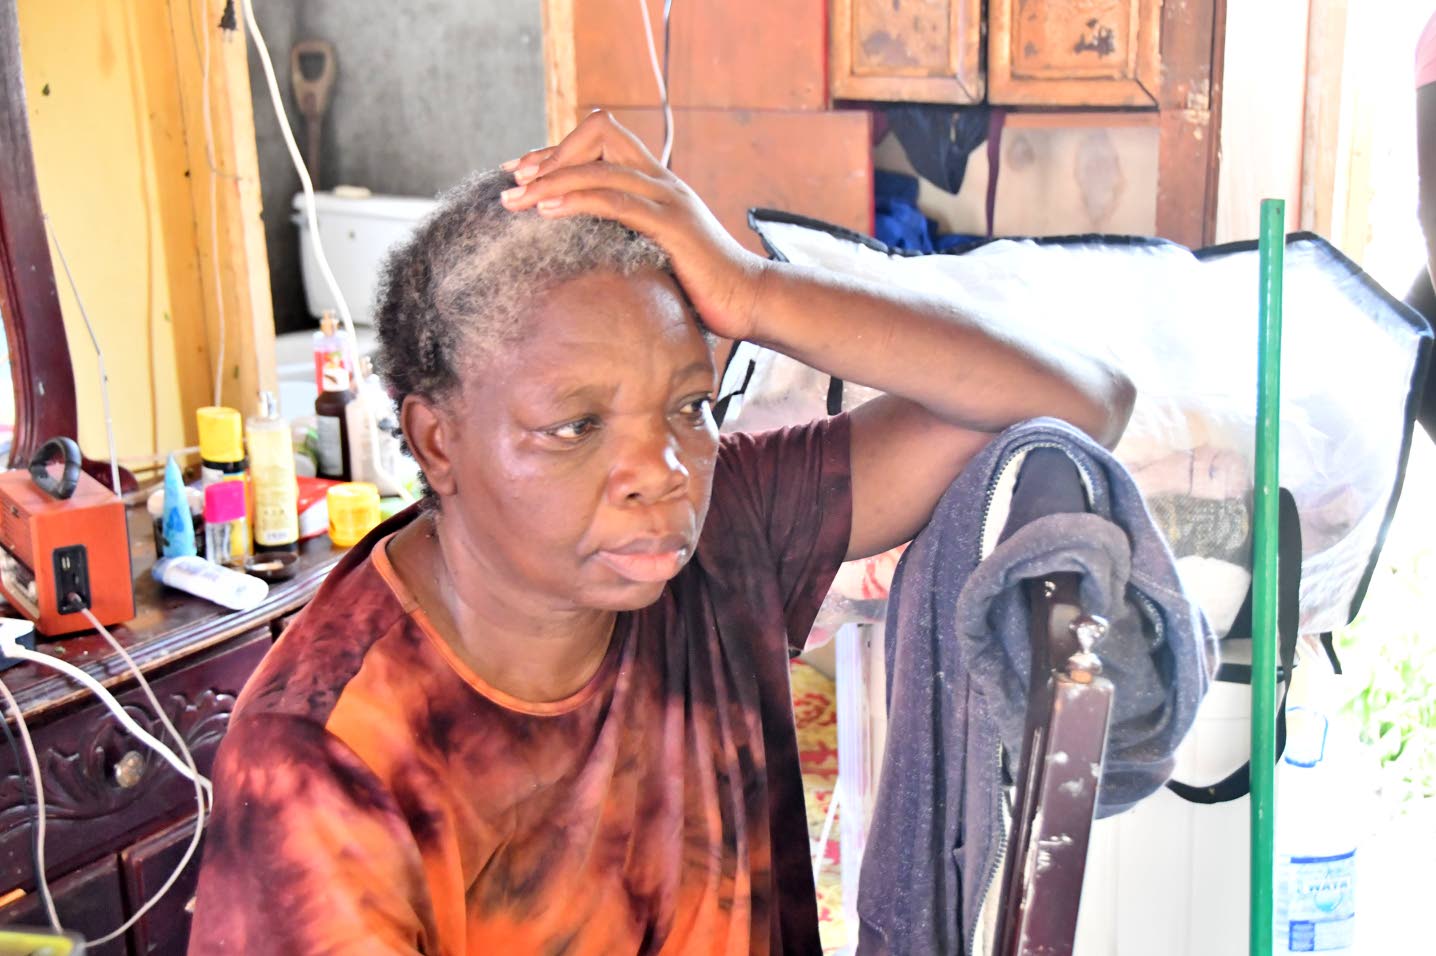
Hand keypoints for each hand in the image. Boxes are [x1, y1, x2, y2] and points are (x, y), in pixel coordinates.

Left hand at [499, 111, 766, 341]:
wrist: (750, 301)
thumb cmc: (702, 287)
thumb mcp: (655, 253)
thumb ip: (625, 239)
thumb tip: (579, 251)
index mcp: (656, 183)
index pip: (601, 141)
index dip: (557, 151)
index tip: (520, 173)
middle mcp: (661, 180)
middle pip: (598, 135)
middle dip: (549, 156)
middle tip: (512, 184)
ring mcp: (667, 198)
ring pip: (599, 168)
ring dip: (550, 179)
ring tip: (515, 200)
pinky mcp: (670, 224)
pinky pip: (614, 201)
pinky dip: (576, 200)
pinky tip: (547, 211)